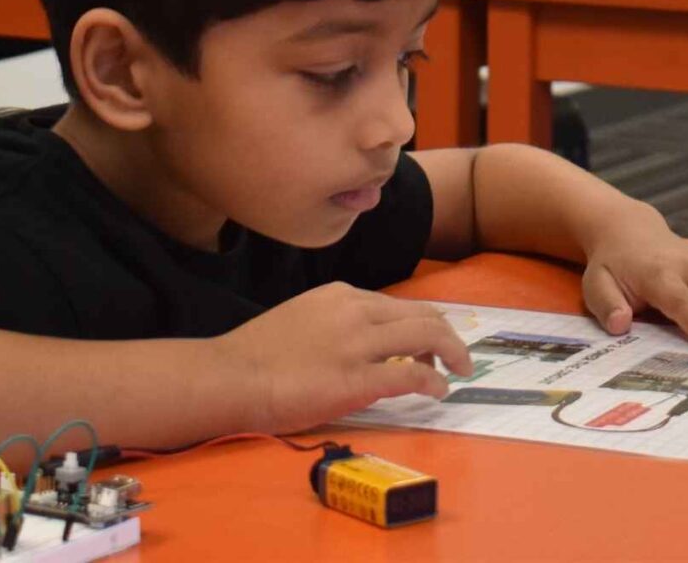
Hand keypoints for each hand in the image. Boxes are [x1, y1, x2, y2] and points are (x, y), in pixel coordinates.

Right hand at [217, 282, 475, 432]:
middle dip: (446, 335)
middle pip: (423, 314)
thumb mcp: (301, 319)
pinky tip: (439, 392)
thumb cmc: (253, 356)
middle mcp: (356, 310)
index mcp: (341, 296)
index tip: (426, 345)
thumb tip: (359, 345)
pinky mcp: (358, 378)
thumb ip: (334, 324)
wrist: (229, 376)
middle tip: (455, 357)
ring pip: (427, 335)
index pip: (397, 306)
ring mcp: (359, 343)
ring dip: (451, 352)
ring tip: (458, 371)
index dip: (420, 325)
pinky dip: (434, 381)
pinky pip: (412, 375)